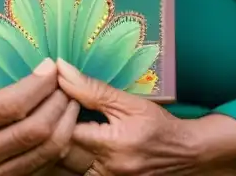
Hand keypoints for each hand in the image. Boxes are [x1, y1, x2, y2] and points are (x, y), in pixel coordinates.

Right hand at [0, 57, 79, 175]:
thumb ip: (3, 90)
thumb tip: (48, 71)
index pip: (12, 104)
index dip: (39, 85)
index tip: (52, 67)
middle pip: (34, 130)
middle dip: (58, 103)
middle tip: (66, 84)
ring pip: (45, 151)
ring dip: (66, 123)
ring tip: (70, 102)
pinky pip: (45, 165)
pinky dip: (60, 143)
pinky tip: (63, 124)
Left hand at [54, 58, 196, 174]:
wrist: (185, 153)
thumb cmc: (158, 124)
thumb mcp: (129, 102)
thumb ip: (93, 90)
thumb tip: (62, 70)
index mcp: (112, 144)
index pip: (65, 130)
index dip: (54, 113)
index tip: (54, 98)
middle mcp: (108, 169)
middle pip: (61, 153)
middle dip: (53, 130)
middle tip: (51, 112)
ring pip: (65, 168)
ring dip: (57, 148)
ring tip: (56, 128)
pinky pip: (78, 175)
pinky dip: (69, 162)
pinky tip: (69, 147)